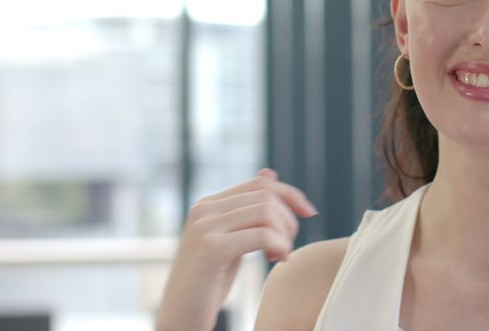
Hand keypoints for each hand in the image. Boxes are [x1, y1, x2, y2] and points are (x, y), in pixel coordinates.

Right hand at [156, 169, 317, 330]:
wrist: (179, 318)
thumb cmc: (208, 284)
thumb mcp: (230, 240)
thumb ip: (246, 212)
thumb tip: (268, 173)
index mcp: (208, 204)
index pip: (261, 183)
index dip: (291, 195)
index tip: (309, 213)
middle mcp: (204, 209)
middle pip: (267, 196)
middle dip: (289, 220)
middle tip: (285, 248)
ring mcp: (205, 227)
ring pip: (266, 212)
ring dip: (284, 235)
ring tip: (279, 255)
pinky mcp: (211, 249)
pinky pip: (262, 234)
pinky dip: (279, 245)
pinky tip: (277, 260)